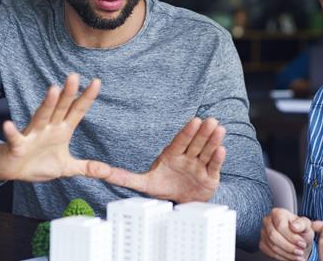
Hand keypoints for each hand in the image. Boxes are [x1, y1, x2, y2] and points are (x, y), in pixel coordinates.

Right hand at [0, 73, 110, 181]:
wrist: (12, 170)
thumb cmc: (39, 162)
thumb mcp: (67, 168)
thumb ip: (88, 168)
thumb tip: (110, 173)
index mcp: (62, 130)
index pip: (77, 110)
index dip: (86, 97)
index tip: (97, 82)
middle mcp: (48, 128)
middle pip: (61, 108)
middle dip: (68, 93)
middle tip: (74, 76)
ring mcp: (32, 135)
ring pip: (41, 117)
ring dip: (47, 104)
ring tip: (53, 89)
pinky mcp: (17, 146)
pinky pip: (15, 138)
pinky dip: (11, 132)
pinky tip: (8, 124)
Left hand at [102, 117, 225, 202]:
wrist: (181, 202)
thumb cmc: (163, 187)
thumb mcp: (143, 183)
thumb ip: (124, 177)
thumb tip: (100, 172)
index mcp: (172, 155)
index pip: (180, 141)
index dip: (187, 132)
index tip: (194, 121)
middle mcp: (187, 157)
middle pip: (196, 143)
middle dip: (203, 132)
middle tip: (210, 120)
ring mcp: (199, 166)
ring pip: (207, 151)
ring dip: (213, 140)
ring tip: (219, 129)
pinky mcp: (210, 177)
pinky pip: (214, 166)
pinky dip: (218, 158)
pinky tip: (222, 149)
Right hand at [259, 208, 314, 260]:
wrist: (298, 240)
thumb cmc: (301, 230)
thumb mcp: (306, 225)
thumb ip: (302, 224)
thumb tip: (294, 226)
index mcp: (278, 213)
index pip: (280, 225)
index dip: (291, 237)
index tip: (302, 243)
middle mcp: (268, 221)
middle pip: (273, 236)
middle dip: (289, 247)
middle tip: (300, 252)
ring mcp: (264, 232)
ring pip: (272, 246)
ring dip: (287, 254)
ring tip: (298, 256)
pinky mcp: (262, 243)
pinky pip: (270, 252)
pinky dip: (282, 257)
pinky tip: (291, 257)